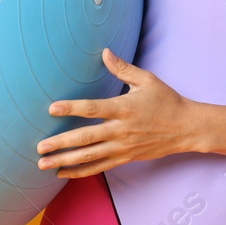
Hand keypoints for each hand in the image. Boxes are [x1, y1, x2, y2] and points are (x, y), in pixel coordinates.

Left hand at [36, 48, 196, 177]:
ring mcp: (122, 147)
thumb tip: (105, 52)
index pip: (92, 109)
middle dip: (60, 143)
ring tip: (43, 164)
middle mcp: (121, 130)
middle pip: (85, 138)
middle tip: (39, 147)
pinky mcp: (125, 158)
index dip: (71, 108)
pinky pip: (99, 167)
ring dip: (64, 161)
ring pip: (89, 156)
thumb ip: (122, 68)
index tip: (51, 109)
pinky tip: (63, 173)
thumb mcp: (146, 80)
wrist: (186, 128)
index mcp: (124, 108)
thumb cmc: (166, 101)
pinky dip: (80, 172)